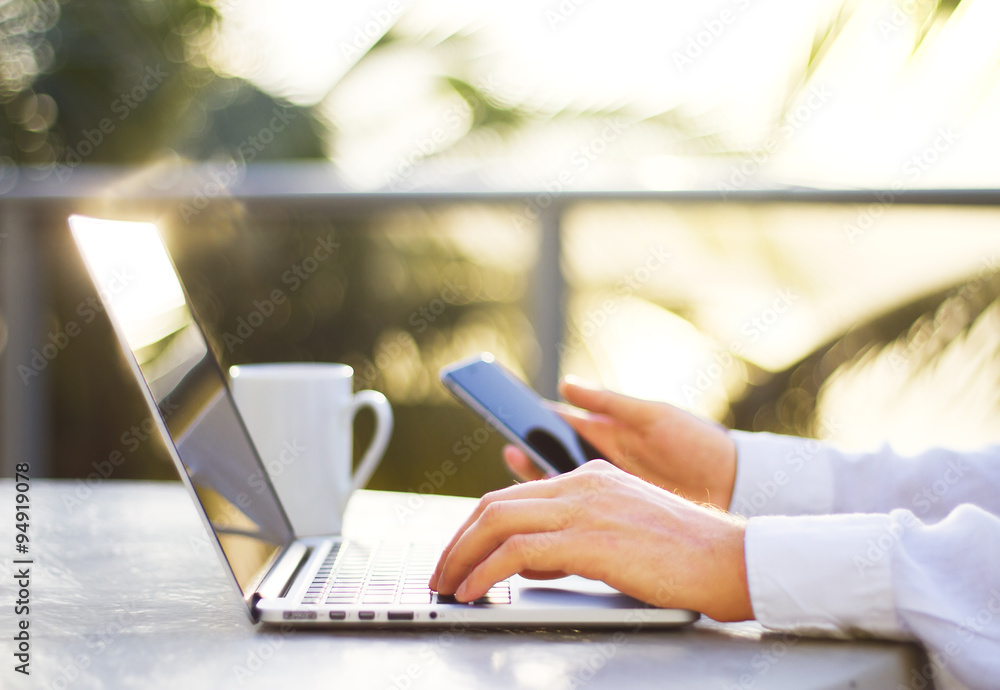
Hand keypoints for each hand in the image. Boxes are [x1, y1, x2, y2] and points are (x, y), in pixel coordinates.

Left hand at [429, 460, 752, 621]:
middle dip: (457, 541)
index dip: (474, 526)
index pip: (513, 496)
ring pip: (497, 521)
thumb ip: (572, 540)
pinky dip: (486, 571)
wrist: (729, 559)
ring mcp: (585, 507)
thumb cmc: (682, 554)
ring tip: (448, 586)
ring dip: (461, 556)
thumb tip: (529, 563)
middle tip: (441, 573)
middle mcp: (581, 484)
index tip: (457, 553)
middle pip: (494, 504)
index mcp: (589, 478)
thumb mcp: (619, 536)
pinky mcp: (590, 538)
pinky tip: (475, 591)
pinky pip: (517, 552)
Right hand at [505, 377, 737, 509]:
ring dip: (538, 484)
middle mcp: (602, 460)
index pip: (560, 423)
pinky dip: (558, 514)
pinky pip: (578, 515)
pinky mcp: (616, 515)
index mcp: (609, 431)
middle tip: (508, 452)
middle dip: (527, 455)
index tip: (508, 416)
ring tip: (519, 476)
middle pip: (553, 457)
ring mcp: (608, 489)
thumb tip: (566, 386)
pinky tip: (542, 514)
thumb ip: (609, 403)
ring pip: (560, 487)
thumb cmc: (696, 443)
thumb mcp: (653, 416)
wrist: (735, 486)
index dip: (534, 421)